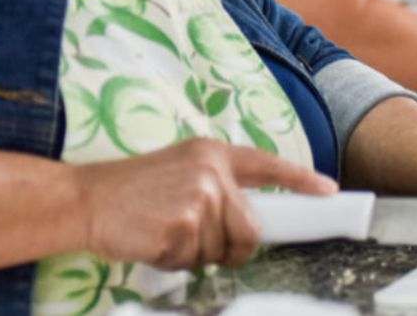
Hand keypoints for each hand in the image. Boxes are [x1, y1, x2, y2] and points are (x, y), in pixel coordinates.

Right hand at [73, 139, 336, 270]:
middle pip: (250, 229)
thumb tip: (249, 227)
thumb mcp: (179, 173)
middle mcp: (211, 172)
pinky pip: (195, 262)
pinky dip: (175, 262)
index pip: (266, 165)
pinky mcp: (182, 224)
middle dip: (231, 248)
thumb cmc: (132, 193)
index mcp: (212, 154)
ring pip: (223, 251)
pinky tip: (154, 241)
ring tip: (164, 232)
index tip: (329, 191)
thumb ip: (216, 189)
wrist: (87, 199)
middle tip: (194, 239)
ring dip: (196, 255)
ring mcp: (198, 197)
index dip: (300, 180)